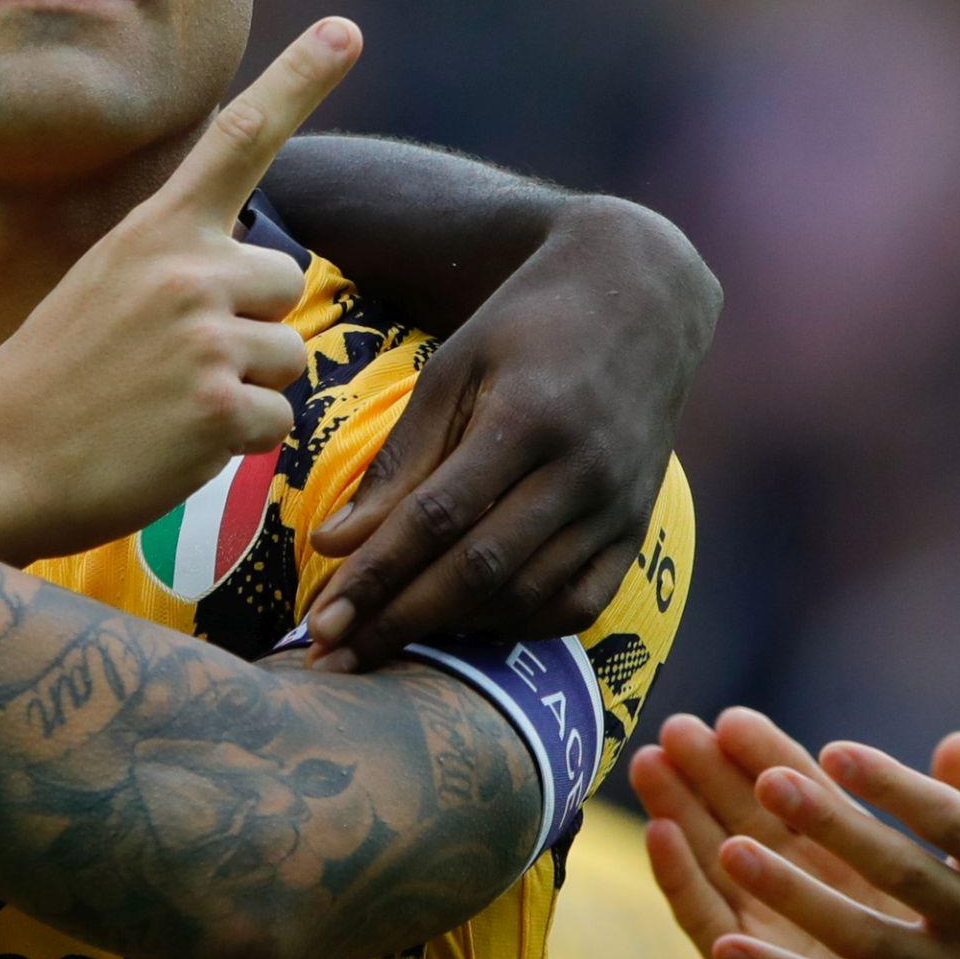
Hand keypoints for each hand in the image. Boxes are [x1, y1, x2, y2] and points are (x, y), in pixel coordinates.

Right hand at [0, 20, 359, 565]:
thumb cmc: (53, 381)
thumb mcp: (104, 289)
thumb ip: (180, 267)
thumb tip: (263, 284)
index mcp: (154, 231)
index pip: (239, 139)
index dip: (300, 81)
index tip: (347, 29)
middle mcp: (187, 270)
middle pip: (283, 283)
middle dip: (249, 324)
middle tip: (168, 360)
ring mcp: (206, 339)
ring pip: (287, 356)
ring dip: (244, 388)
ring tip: (163, 403)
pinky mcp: (220, 410)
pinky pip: (277, 423)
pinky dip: (237, 443)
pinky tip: (172, 442)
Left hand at [306, 197, 712, 665]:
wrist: (641, 298)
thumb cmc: (525, 327)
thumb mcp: (451, 371)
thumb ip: (398, 462)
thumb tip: (333, 543)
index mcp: (528, 418)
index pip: (436, 518)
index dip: (374, 576)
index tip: (318, 623)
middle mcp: (582, 470)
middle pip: (479, 571)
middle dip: (397, 622)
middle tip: (333, 660)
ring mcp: (618, 505)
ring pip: (527, 597)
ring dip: (450, 633)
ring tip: (383, 646)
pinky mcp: (640, 529)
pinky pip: (577, 604)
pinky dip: (516, 626)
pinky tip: (464, 626)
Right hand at [634, 709, 959, 958]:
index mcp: (845, 874)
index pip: (797, 803)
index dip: (764, 759)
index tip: (735, 717)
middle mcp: (797, 903)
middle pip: (742, 824)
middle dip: (706, 776)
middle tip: (676, 726)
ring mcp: (768, 945)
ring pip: (714, 866)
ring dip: (680, 814)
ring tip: (650, 764)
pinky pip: (713, 930)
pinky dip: (684, 882)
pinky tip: (661, 838)